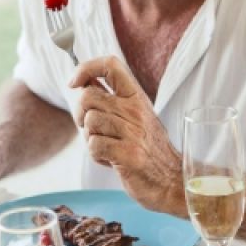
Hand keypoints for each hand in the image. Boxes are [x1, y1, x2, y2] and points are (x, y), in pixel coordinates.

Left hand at [70, 56, 184, 214]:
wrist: (171, 180)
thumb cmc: (147, 148)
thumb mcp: (134, 116)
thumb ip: (111, 99)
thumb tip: (84, 81)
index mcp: (137, 97)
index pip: (110, 65)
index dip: (86, 68)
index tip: (74, 83)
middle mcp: (136, 110)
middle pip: (88, 96)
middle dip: (80, 114)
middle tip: (93, 129)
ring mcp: (133, 132)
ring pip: (89, 121)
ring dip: (90, 138)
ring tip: (107, 146)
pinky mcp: (129, 154)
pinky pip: (94, 145)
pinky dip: (96, 155)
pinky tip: (111, 159)